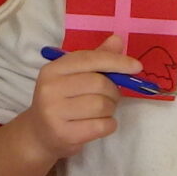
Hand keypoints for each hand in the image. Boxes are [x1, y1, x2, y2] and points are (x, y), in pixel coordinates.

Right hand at [21, 36, 138, 160]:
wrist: (39, 135)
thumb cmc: (62, 102)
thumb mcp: (73, 77)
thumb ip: (96, 59)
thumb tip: (117, 40)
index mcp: (53, 69)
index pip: (90, 59)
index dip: (116, 61)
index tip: (137, 67)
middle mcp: (50, 88)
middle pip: (99, 84)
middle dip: (113, 91)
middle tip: (109, 98)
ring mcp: (54, 112)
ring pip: (102, 105)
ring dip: (110, 110)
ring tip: (100, 112)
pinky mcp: (63, 133)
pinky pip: (101, 126)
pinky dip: (108, 125)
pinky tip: (99, 125)